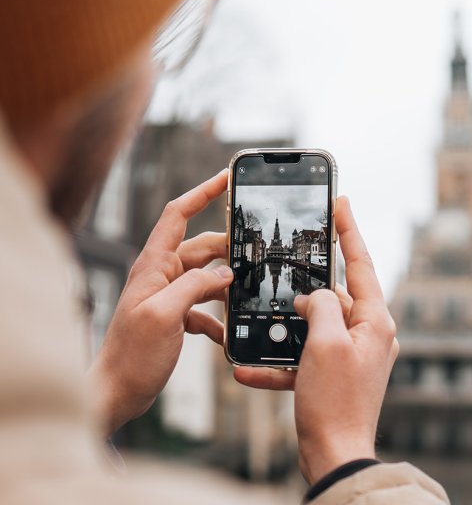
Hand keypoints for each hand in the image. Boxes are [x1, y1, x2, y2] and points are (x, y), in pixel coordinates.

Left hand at [88, 170, 231, 437]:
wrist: (117, 392)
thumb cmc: (131, 356)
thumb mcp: (164, 315)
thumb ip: (194, 287)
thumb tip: (225, 273)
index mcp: (154, 265)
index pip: (178, 215)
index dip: (202, 193)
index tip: (226, 179)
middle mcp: (161, 275)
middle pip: (201, 247)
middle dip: (228, 248)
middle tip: (255, 254)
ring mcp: (169, 296)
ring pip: (206, 277)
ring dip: (225, 285)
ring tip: (245, 294)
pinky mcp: (175, 316)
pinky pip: (203, 306)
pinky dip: (217, 317)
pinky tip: (226, 333)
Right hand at [234, 196, 398, 483]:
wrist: (335, 457)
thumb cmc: (335, 401)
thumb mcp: (325, 342)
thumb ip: (321, 305)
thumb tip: (314, 296)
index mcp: (374, 321)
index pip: (361, 263)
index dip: (349, 229)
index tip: (340, 202)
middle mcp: (367, 333)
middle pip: (336, 294)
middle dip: (307, 286)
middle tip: (289, 265)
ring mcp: (350, 354)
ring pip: (315, 325)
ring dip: (286, 328)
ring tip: (262, 323)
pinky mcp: (333, 373)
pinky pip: (304, 357)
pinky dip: (280, 360)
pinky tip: (249, 369)